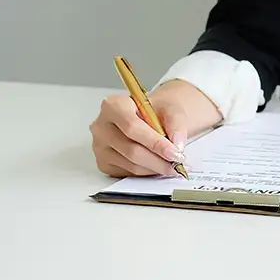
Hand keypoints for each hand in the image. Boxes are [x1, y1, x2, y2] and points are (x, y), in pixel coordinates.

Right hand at [89, 79, 221, 177]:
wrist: (148, 118)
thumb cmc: (155, 112)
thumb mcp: (170, 108)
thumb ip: (176, 123)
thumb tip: (177, 144)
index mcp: (113, 106)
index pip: (133, 128)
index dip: (155, 143)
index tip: (175, 152)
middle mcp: (102, 126)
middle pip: (132, 150)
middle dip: (159, 160)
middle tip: (178, 162)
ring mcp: (100, 146)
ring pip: (131, 165)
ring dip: (156, 168)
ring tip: (174, 165)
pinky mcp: (104, 163)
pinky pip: (129, 173)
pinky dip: (148, 172)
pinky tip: (159, 166)